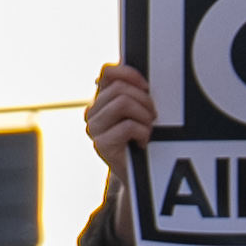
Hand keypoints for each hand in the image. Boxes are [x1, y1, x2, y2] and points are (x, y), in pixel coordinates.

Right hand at [83, 62, 152, 231]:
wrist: (140, 176)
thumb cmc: (142, 139)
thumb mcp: (139, 110)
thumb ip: (134, 91)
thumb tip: (139, 69)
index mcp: (101, 100)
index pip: (107, 73)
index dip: (129, 74)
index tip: (147, 86)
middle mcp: (92, 113)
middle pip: (120, 89)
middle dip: (144, 100)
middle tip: (153, 116)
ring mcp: (94, 129)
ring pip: (123, 104)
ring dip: (144, 117)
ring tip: (147, 130)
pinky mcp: (101, 145)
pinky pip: (127, 126)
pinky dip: (143, 132)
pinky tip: (142, 142)